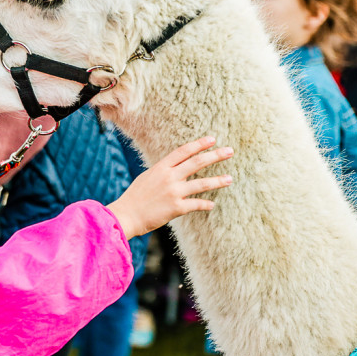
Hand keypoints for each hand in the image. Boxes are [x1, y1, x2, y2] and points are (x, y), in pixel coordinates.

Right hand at [107, 136, 233, 238]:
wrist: (126, 215)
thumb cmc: (135, 197)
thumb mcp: (147, 177)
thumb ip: (163, 171)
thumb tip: (176, 167)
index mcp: (161, 167)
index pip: (183, 151)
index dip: (199, 144)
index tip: (212, 139)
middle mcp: (169, 177)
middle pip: (196, 163)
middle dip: (215, 156)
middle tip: (229, 151)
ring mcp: (174, 192)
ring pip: (201, 183)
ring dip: (218, 181)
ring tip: (229, 179)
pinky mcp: (176, 208)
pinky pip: (197, 204)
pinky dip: (205, 204)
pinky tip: (211, 204)